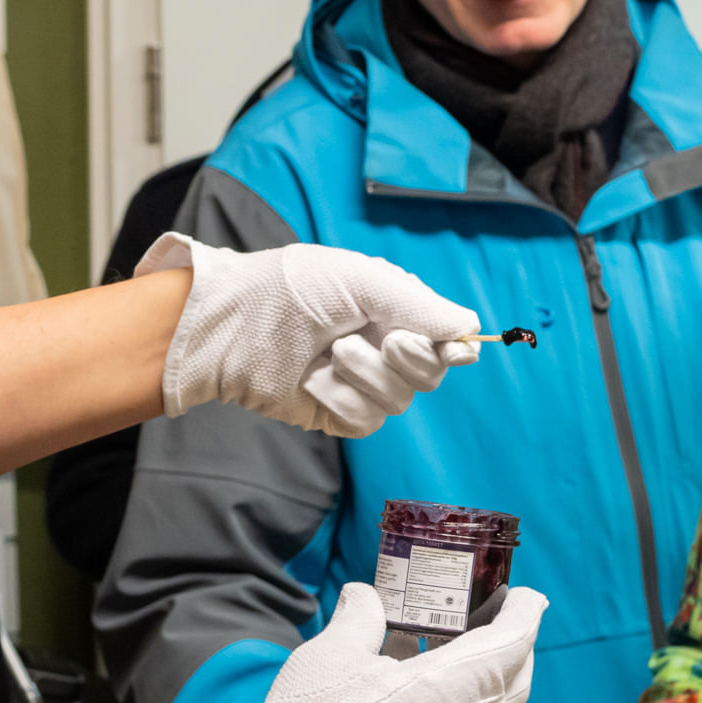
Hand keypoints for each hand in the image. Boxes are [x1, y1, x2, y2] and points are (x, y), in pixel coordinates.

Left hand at [139, 233, 482, 437]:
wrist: (230, 326)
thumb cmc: (290, 289)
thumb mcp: (362, 280)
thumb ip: (420, 306)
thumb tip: (471, 326)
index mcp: (393, 310)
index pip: (447, 338)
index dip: (456, 347)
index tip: (456, 349)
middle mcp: (381, 348)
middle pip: (431, 374)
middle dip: (410, 358)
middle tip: (386, 338)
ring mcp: (358, 383)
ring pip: (398, 401)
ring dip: (365, 375)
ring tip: (329, 351)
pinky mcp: (334, 414)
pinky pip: (364, 421)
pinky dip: (339, 399)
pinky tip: (312, 379)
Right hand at [176, 582, 545, 702]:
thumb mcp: (332, 655)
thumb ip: (357, 620)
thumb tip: (364, 595)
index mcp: (453, 685)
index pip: (512, 644)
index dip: (524, 615)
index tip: (529, 597)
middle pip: (511, 682)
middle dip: (514, 647)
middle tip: (497, 618)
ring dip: (475, 670)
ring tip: (441, 638)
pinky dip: (448, 695)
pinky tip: (406, 678)